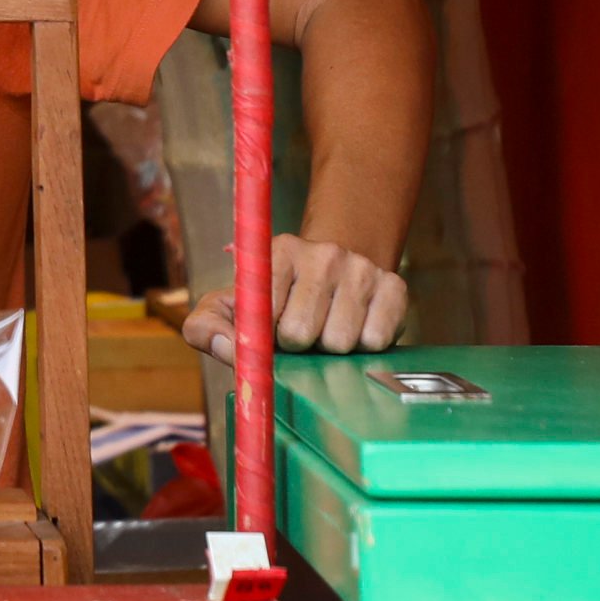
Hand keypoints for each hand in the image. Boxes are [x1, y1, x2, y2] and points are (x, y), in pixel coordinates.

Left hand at [179, 235, 408, 358]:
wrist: (335, 274)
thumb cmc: (274, 301)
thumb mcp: (228, 307)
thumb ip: (205, 328)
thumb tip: (225, 349)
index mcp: (278, 251)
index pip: (263, 312)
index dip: (263, 336)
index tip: (268, 336)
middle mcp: (322, 253)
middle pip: (301, 332)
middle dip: (296, 345)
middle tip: (300, 334)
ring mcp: (361, 268)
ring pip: (339, 341)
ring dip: (329, 349)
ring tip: (325, 330)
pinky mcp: (394, 287)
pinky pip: (375, 340)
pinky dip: (363, 347)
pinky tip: (354, 329)